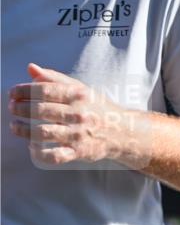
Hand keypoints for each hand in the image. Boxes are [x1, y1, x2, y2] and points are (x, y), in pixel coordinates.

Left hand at [9, 64, 126, 165]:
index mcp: (77, 95)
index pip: (44, 90)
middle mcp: (78, 114)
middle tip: (12, 109)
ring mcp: (78, 134)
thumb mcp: (79, 88)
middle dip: (21, 109)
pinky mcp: (79, 152)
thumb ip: (54, 78)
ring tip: (15, 126)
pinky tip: (32, 146)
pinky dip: (39, 152)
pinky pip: (55, 155)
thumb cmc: (96, 108)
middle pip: (41, 110)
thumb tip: (31, 68)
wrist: (122, 131)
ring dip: (24, 130)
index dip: (23, 91)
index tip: (12, 93)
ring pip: (44, 133)